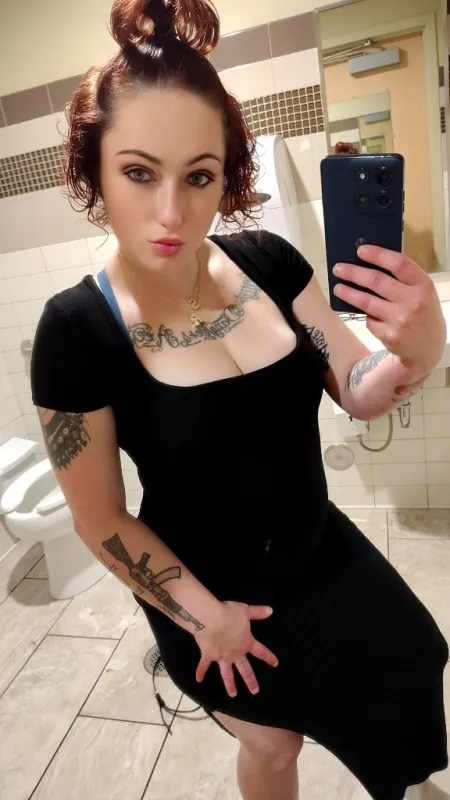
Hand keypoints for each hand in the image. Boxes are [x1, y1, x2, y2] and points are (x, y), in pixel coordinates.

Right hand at [194, 601, 277, 696]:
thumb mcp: (246, 610)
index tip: (275, 664)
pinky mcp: (209, 656)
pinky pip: (204, 666)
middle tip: (255, 691)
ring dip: (230, 684)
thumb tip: (271, 610)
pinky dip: (200, 672)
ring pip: (227, 674)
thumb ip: (258, 612)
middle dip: (250, 680)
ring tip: (233, 695)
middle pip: (245, 669)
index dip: (268, 657)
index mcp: (246, 643)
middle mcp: (236, 654)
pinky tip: (198, 679)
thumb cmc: (230, 614)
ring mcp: (222, 657)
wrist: (211, 620)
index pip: (261, 652)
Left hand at [333, 245, 446, 373]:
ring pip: (367, 302)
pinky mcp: (389, 336)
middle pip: (377, 281)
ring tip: (338, 288)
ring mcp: (400, 320)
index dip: (378, 255)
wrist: (428, 348)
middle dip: (354, 273)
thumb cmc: (423, 312)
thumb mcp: (422, 291)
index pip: (399, 264)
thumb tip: (369, 262)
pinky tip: (365, 313)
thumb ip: (403, 278)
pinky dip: (366, 315)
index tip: (360, 250)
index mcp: (423, 285)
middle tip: (339, 268)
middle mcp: (413, 301)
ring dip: (348, 293)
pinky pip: (370, 321)